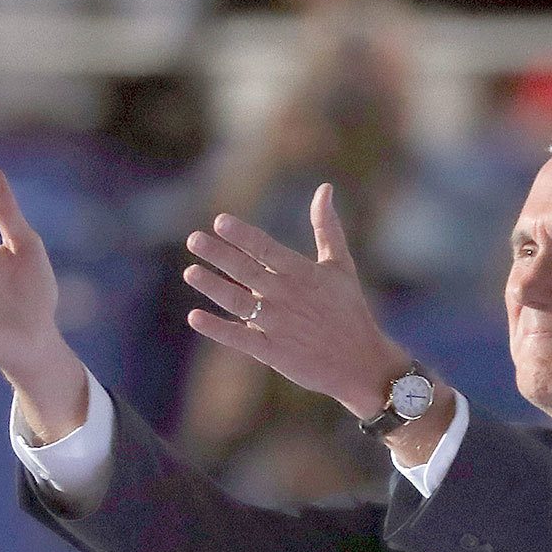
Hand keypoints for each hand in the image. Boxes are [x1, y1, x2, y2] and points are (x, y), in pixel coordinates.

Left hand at [183, 183, 405, 418]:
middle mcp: (287, 297)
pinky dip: (217, 329)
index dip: (242, 235)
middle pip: (246, 271)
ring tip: (190, 272)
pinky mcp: (273, 352)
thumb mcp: (341, 266)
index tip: (219, 222)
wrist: (360, 364)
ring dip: (213, 287)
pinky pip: (239, 339)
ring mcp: (278, 325)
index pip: (266, 249)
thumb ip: (328, 227)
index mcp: (303, 274)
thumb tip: (324, 188)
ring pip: (238, 302)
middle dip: (218, 254)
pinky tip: (195, 317)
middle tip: (193, 239)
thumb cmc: (350, 311)